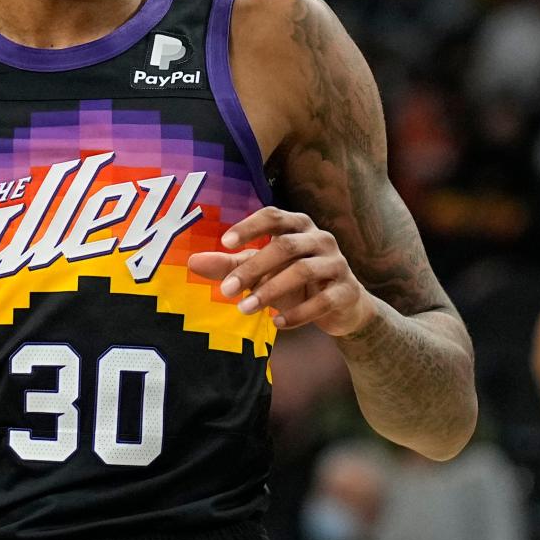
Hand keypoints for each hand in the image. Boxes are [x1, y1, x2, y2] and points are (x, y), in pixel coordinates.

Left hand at [187, 206, 376, 336]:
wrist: (344, 308)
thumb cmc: (296, 282)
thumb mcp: (263, 272)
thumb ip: (231, 266)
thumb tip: (192, 262)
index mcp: (298, 226)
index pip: (273, 216)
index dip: (250, 226)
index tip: (225, 243)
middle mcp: (320, 239)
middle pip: (285, 246)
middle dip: (253, 268)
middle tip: (227, 291)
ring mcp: (337, 263)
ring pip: (303, 271)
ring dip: (271, 291)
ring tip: (245, 309)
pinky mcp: (347, 291)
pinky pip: (324, 301)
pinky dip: (298, 313)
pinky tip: (277, 323)